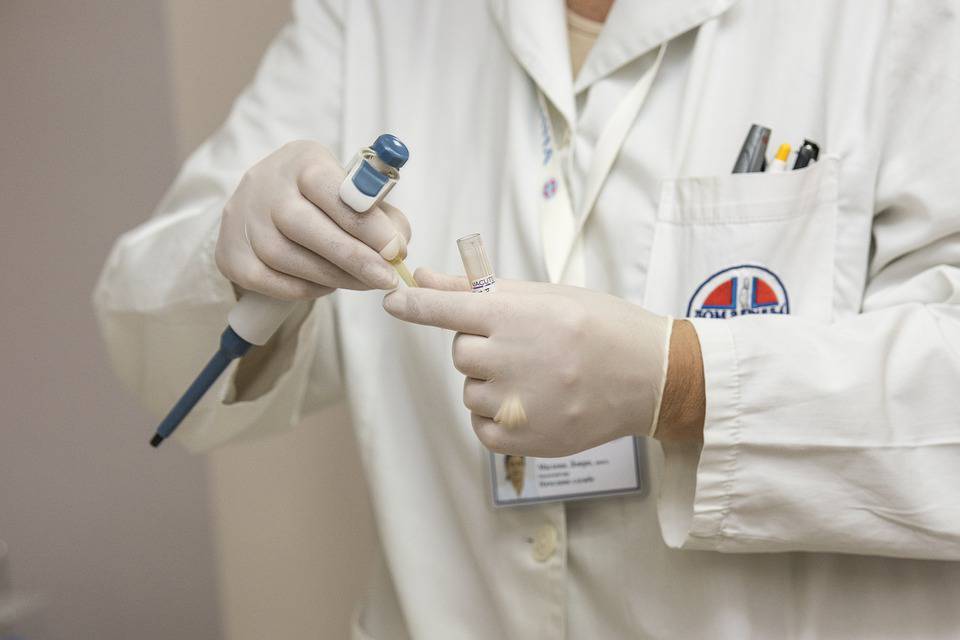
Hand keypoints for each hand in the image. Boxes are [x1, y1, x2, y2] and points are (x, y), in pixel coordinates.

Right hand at [216, 140, 410, 299]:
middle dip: (353, 257)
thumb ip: (384, 217)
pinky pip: (269, 281)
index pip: (333, 190)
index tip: (395, 250)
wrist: (265, 205)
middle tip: (385, 279)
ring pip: (286, 257)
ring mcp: (242, 219)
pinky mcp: (230, 254)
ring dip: (333, 277)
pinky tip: (327, 286)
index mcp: (302, 161)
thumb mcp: (355, 193)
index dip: (367, 224)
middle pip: (305, 226)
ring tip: (364, 283)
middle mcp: (265, 184)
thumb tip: (398, 249)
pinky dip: (304, 288)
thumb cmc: (323, 201)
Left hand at [383, 269, 700, 456]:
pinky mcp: (526, 439)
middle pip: (461, 353)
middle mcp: (514, 359)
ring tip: (538, 376)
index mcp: (518, 318)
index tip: (392, 300)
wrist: (652, 377)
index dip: (414, 305)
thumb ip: (480, 291)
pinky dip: (496, 416)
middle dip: (482, 346)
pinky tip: (531, 402)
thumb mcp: (547, 296)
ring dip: (491, 383)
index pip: (447, 310)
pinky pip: (482, 426)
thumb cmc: (602, 327)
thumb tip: (425, 277)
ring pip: (471, 390)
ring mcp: (519, 403)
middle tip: (525, 345)